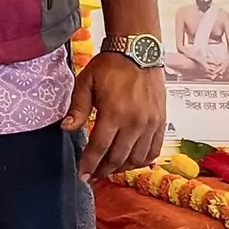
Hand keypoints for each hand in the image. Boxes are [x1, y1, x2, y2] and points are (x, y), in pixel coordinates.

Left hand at [64, 49, 166, 181]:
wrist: (138, 53)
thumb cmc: (109, 67)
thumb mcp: (86, 83)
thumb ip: (77, 108)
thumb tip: (66, 128)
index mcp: (115, 113)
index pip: (100, 147)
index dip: (89, 164)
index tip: (82, 176)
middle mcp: (136, 123)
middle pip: (118, 157)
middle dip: (103, 170)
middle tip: (92, 176)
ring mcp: (152, 124)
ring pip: (136, 158)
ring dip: (121, 168)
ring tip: (108, 170)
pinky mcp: (161, 122)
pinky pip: (153, 150)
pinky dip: (141, 160)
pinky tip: (130, 162)